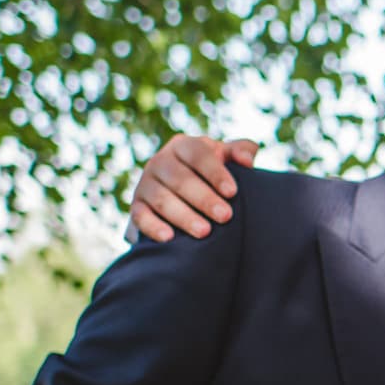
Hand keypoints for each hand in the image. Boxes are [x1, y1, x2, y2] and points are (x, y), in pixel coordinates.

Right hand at [129, 136, 258, 242]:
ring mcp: (145, 184)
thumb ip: (240, 152)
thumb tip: (247, 160)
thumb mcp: (225, 158)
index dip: (215, 172)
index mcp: (183, 146)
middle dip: (204, 198)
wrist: (183, 194)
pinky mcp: (136, 206)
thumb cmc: (211, 174)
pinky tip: (169, 238)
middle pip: (180, 179)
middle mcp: (160, 162)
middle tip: (225, 216)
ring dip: (183, 216)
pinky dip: (153, 226)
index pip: (198, 154)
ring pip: (162, 199)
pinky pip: (140, 216)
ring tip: (205, 232)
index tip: (233, 192)